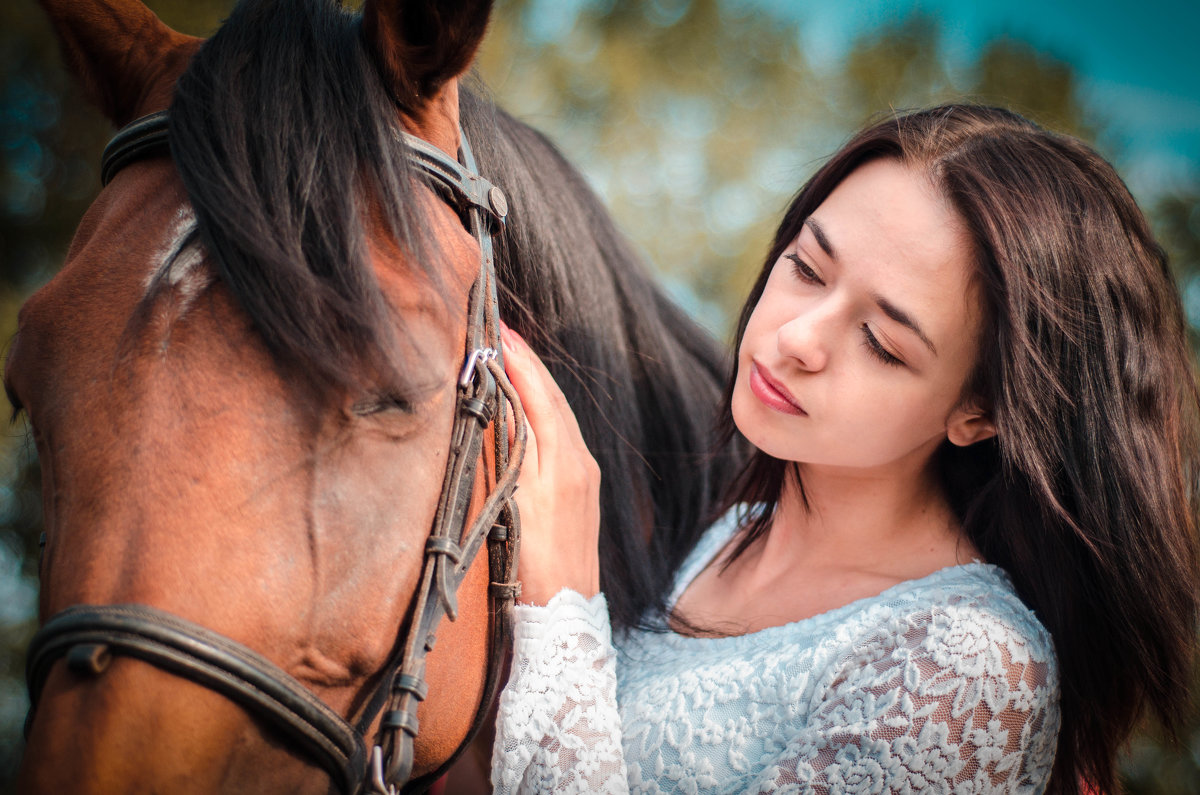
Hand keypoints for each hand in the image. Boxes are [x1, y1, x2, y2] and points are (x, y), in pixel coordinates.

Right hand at [501, 325, 600, 604]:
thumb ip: (513, 450)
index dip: (519, 361)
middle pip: (553, 398)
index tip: (497, 331)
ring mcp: (586, 474)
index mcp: (564, 460)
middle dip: (527, 362)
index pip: (540, 396)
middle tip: (500, 331)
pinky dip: (544, 409)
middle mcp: (580, 460)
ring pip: (559, 414)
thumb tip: (504, 401)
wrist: (563, 610)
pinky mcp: (584, 488)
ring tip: (510, 356)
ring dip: (535, 382)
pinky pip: (564, 434)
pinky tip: (529, 404)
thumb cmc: (532, 563)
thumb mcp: (516, 502)